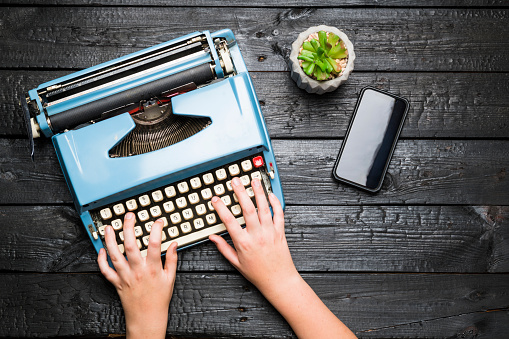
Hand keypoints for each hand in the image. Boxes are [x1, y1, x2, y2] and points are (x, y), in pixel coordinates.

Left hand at [97, 213, 177, 338]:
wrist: (147, 317)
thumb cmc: (159, 299)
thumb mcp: (170, 278)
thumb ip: (172, 260)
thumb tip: (174, 244)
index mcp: (152, 269)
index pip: (155, 244)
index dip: (157, 229)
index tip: (158, 221)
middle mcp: (137, 271)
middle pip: (131, 246)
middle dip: (129, 228)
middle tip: (129, 216)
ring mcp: (125, 276)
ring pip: (114, 255)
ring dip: (110, 240)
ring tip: (108, 227)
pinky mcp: (117, 283)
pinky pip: (105, 270)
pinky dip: (101, 260)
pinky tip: (101, 249)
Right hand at [210, 178, 356, 338]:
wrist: (278, 280)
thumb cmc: (257, 273)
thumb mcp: (236, 263)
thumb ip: (223, 248)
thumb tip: (212, 237)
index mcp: (243, 243)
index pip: (229, 221)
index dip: (221, 208)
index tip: (216, 199)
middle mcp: (257, 235)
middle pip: (248, 209)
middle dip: (241, 193)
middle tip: (235, 181)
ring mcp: (270, 232)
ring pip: (264, 208)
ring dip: (259, 192)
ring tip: (254, 181)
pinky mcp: (280, 232)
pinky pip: (279, 214)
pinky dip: (275, 203)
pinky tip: (270, 195)